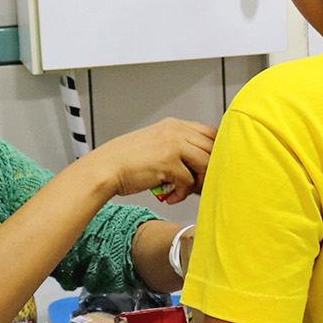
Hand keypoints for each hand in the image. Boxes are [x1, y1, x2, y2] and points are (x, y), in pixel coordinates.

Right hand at [87, 119, 215, 205]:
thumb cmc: (128, 161)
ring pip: (205, 164)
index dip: (217, 152)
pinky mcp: (168, 162)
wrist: (106, 168)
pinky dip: (182, 194)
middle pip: (212, 149)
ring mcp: (173, 145)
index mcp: (174, 125)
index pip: (211, 133)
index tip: (214, 168)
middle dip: (210, 170)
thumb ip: (179, 149)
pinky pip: (189, 181)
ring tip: (186, 191)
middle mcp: (176, 131)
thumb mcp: (157, 145)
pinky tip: (171, 197)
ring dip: (199, 183)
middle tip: (200, 185)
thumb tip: (203, 167)